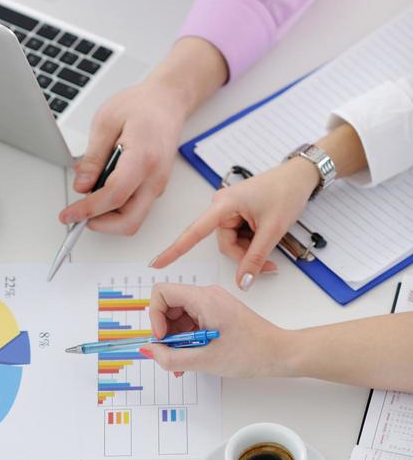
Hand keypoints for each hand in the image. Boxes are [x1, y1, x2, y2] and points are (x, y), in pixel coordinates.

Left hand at [58, 82, 188, 235]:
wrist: (167, 102)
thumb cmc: (141, 106)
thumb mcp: (105, 123)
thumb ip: (92, 158)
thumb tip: (81, 186)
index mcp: (143, 158)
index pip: (114, 196)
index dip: (88, 210)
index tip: (69, 214)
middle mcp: (155, 178)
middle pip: (129, 222)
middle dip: (100, 225)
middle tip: (78, 216)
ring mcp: (158, 186)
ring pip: (133, 221)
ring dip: (108, 219)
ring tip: (89, 201)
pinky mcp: (155, 188)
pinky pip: (135, 210)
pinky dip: (116, 210)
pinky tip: (102, 194)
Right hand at [144, 284, 286, 377]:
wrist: (279, 354)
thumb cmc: (251, 353)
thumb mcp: (205, 360)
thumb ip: (171, 357)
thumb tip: (148, 351)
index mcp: (204, 298)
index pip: (161, 292)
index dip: (155, 317)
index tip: (163, 339)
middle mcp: (207, 296)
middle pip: (169, 305)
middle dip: (165, 332)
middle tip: (171, 355)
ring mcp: (212, 304)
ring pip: (179, 316)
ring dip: (176, 339)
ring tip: (183, 363)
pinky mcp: (217, 313)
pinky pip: (192, 322)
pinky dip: (187, 340)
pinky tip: (192, 358)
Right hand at [150, 158, 319, 288]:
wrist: (301, 176)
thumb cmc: (287, 192)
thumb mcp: (273, 230)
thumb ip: (256, 258)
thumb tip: (243, 282)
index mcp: (224, 204)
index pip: (195, 232)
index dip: (176, 249)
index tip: (158, 262)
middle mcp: (222, 206)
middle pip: (224, 244)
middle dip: (244, 255)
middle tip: (268, 261)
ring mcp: (230, 210)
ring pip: (232, 243)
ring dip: (250, 250)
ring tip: (270, 243)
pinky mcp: (237, 213)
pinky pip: (239, 237)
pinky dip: (252, 243)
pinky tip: (266, 235)